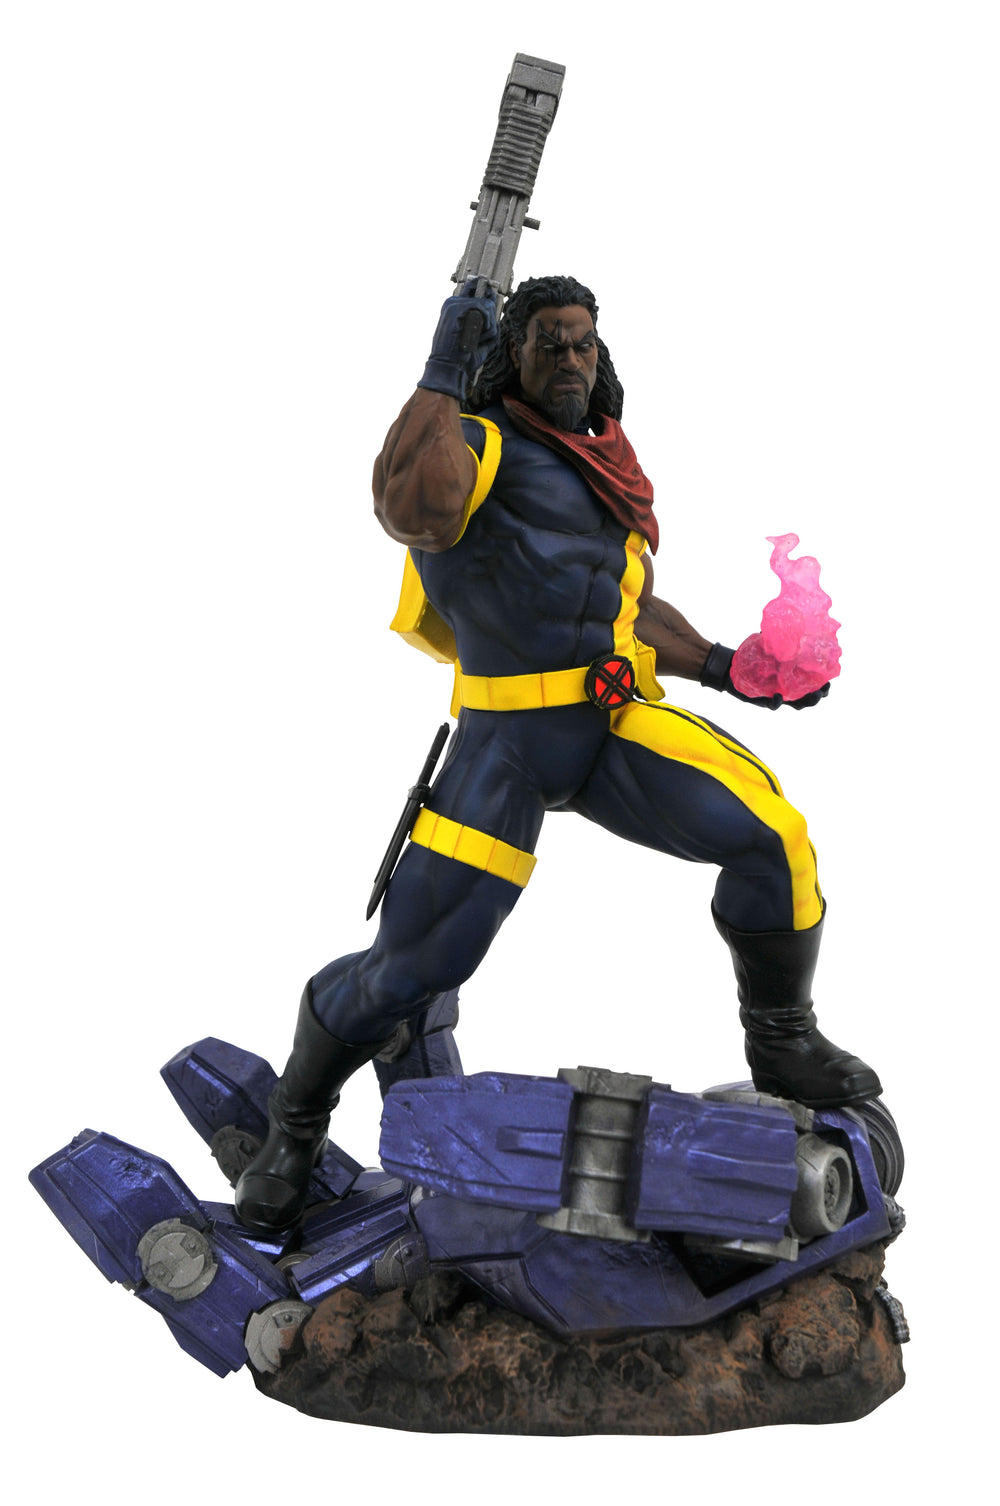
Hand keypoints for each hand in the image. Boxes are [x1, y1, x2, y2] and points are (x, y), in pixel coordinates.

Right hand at [418, 280, 499, 402]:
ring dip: (489, 324)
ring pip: (485, 304)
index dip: (486, 292)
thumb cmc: (463, 357)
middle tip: (486, 335)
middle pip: (484, 298)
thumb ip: (489, 327)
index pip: (472, 289)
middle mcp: (453, 304)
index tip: (492, 297)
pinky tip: (481, 334)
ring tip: (480, 338)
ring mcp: (453, 304)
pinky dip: (487, 322)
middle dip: (491, 318)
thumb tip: (496, 318)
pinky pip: (481, 307)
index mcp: (456, 310)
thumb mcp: (480, 341)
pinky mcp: (455, 308)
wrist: (450, 366)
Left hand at [699, 644, 829, 710]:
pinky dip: (776, 702)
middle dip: (818, 695)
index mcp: (792, 677)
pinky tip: (778, 697)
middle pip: (808, 697)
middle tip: (823, 690)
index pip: (813, 683)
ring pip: (796, 704)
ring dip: (805, 701)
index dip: (824, 684)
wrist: (732, 667)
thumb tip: (791, 617)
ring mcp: (777, 695)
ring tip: (811, 696)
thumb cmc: (753, 655)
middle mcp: (787, 689)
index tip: (830, 679)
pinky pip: (772, 705)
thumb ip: (781, 636)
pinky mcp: (762, 700)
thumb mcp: (769, 645)